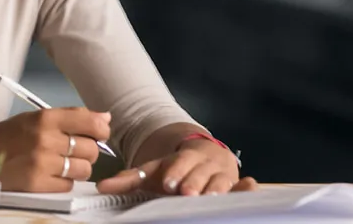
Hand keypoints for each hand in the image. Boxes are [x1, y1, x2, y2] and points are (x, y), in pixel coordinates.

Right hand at [0, 108, 112, 192]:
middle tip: (71, 151)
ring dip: (76, 168)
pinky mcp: (37, 183)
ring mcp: (42, 163)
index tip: (98, 134)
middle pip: (91, 149)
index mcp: (45, 118)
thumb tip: (105, 118)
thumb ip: (72, 116)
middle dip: (86, 152)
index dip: (100, 130)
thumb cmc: (10, 134)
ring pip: (84, 169)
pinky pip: (69, 185)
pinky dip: (63, 181)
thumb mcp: (37, 117)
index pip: (91, 122)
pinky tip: (50, 174)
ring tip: (60, 164)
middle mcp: (45, 139)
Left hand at [97, 139, 257, 195]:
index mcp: (184, 157)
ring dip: (218, 188)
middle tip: (187, 193)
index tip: (169, 183)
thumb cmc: (176, 169)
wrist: (204, 155)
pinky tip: (251, 186)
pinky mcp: (237, 184)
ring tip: (211, 197)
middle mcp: (205, 164)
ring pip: (221, 181)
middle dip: (194, 183)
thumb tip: (101, 186)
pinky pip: (244, 186)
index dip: (176, 171)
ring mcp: (223, 174)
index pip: (179, 163)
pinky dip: (247, 187)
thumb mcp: (154, 171)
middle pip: (199, 174)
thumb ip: (129, 179)